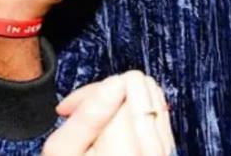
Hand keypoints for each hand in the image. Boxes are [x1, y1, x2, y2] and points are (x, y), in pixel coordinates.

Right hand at [43, 72, 174, 155]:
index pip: (121, 91)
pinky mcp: (168, 151)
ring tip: (98, 123)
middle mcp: (153, 154)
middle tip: (81, 115)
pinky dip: (137, 110)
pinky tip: (115, 127)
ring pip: (153, 95)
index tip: (68, 110)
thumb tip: (115, 82)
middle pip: (140, 89)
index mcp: (124, 155)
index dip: (90, 92)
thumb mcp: (62, 151)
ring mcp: (165, 153)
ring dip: (123, 100)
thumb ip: (88, 115)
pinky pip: (160, 110)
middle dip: (108, 92)